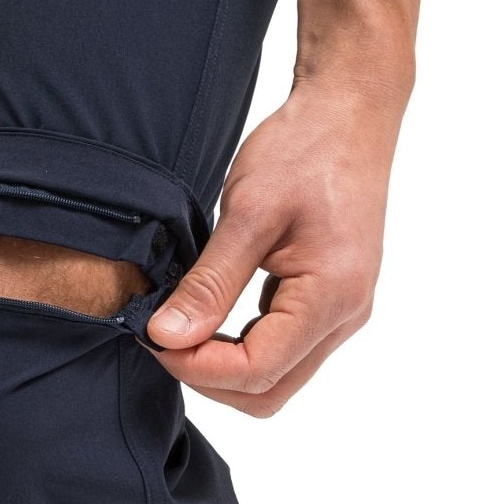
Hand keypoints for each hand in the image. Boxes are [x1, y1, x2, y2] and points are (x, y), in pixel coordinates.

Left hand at [145, 82, 402, 414]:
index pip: (257, 371)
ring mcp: (342, 311)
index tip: (153, 337)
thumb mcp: (248, 213)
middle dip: (208, 376)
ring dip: (223, 365)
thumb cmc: (306, 150)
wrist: (350, 112)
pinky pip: (284, 349)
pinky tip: (209, 312)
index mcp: (332, 296)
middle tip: (161, 335)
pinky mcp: (331, 300)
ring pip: (276, 377)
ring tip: (180, 323)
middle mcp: (345, 315)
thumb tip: (168, 337)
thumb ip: (210, 282)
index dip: (195, 367)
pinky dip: (240, 346)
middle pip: (269, 390)